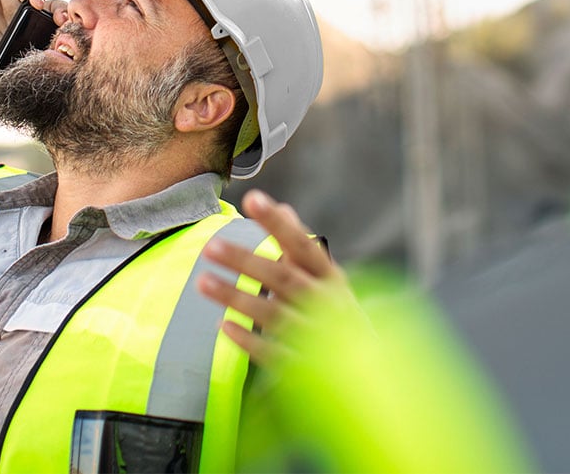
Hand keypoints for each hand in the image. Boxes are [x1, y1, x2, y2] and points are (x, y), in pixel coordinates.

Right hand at [0, 0, 68, 92]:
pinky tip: (37, 2)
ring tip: (61, 18)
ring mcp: (21, 15)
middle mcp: (30, 34)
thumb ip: (18, 78)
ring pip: (52, 9)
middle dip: (71, 29)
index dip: (70, 49)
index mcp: (30, 55)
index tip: (75, 52)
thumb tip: (54, 73)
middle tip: (73, 33)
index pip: (59, 51)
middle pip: (61, 28)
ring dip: (61, 11)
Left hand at [197, 189, 365, 364]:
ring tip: (203, 282)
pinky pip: (273, 353)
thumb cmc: (335, 314)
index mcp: (331, 278)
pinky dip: (248, 340)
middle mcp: (326, 304)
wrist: (366, 370)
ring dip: (237, 298)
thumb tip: (283, 209)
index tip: (252, 199)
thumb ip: (300, 247)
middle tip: (211, 246)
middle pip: (283, 279)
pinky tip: (223, 325)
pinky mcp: (304, 366)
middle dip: (246, 261)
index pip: (303, 244)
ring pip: (273, 314)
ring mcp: (317, 337)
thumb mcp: (326, 279)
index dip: (278, 223)